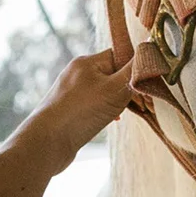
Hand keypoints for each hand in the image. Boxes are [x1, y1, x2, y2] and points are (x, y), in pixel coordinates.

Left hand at [16, 48, 133, 172]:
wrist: (46, 144)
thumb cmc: (80, 113)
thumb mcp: (115, 90)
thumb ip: (134, 71)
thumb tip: (150, 52)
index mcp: (86, 62)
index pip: (119, 55)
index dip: (135, 69)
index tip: (145, 85)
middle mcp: (76, 73)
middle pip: (112, 74)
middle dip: (126, 89)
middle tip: (139, 104)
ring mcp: (71, 92)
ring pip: (103, 92)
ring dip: (116, 103)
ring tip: (119, 115)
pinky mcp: (68, 111)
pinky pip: (92, 106)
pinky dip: (103, 113)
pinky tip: (108, 122)